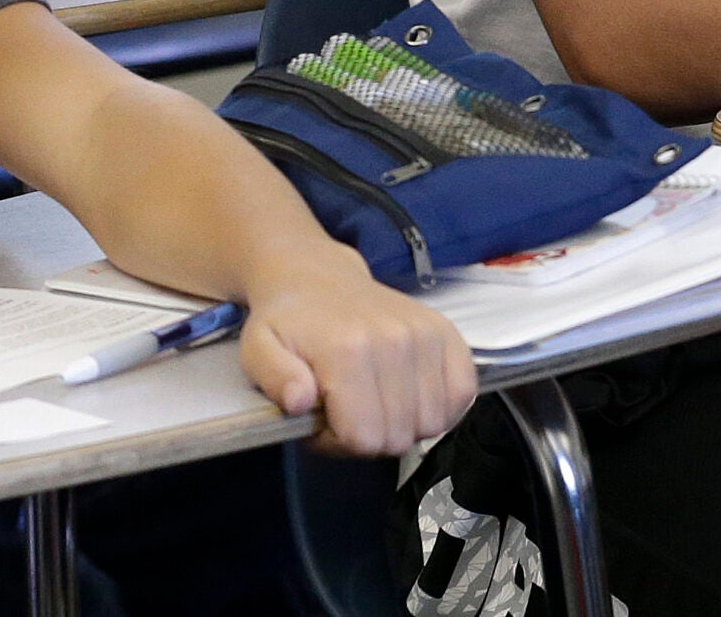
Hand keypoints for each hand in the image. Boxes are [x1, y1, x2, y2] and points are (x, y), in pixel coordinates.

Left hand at [239, 248, 476, 455]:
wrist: (317, 277)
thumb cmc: (288, 322)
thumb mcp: (257, 350)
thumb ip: (274, 379)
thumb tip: (300, 400)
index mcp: (347, 350)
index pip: (364, 439)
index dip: (339, 442)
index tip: (324, 418)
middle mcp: (394, 341)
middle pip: (397, 438)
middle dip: (368, 436)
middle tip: (346, 409)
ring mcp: (425, 335)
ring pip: (431, 424)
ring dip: (402, 424)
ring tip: (374, 399)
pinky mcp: (447, 333)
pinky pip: (463, 394)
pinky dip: (440, 407)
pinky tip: (411, 397)